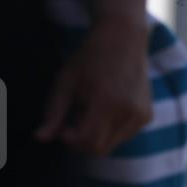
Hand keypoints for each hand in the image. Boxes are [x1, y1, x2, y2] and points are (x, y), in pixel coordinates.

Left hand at [35, 17, 151, 155]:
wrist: (124, 37)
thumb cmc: (90, 57)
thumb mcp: (66, 81)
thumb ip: (53, 113)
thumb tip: (40, 139)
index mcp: (107, 103)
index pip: (87, 143)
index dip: (70, 140)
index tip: (62, 128)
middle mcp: (128, 112)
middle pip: (100, 149)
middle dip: (82, 141)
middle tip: (72, 120)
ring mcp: (141, 115)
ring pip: (112, 144)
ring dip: (97, 135)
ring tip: (90, 109)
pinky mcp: (147, 115)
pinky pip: (123, 135)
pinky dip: (111, 129)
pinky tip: (106, 107)